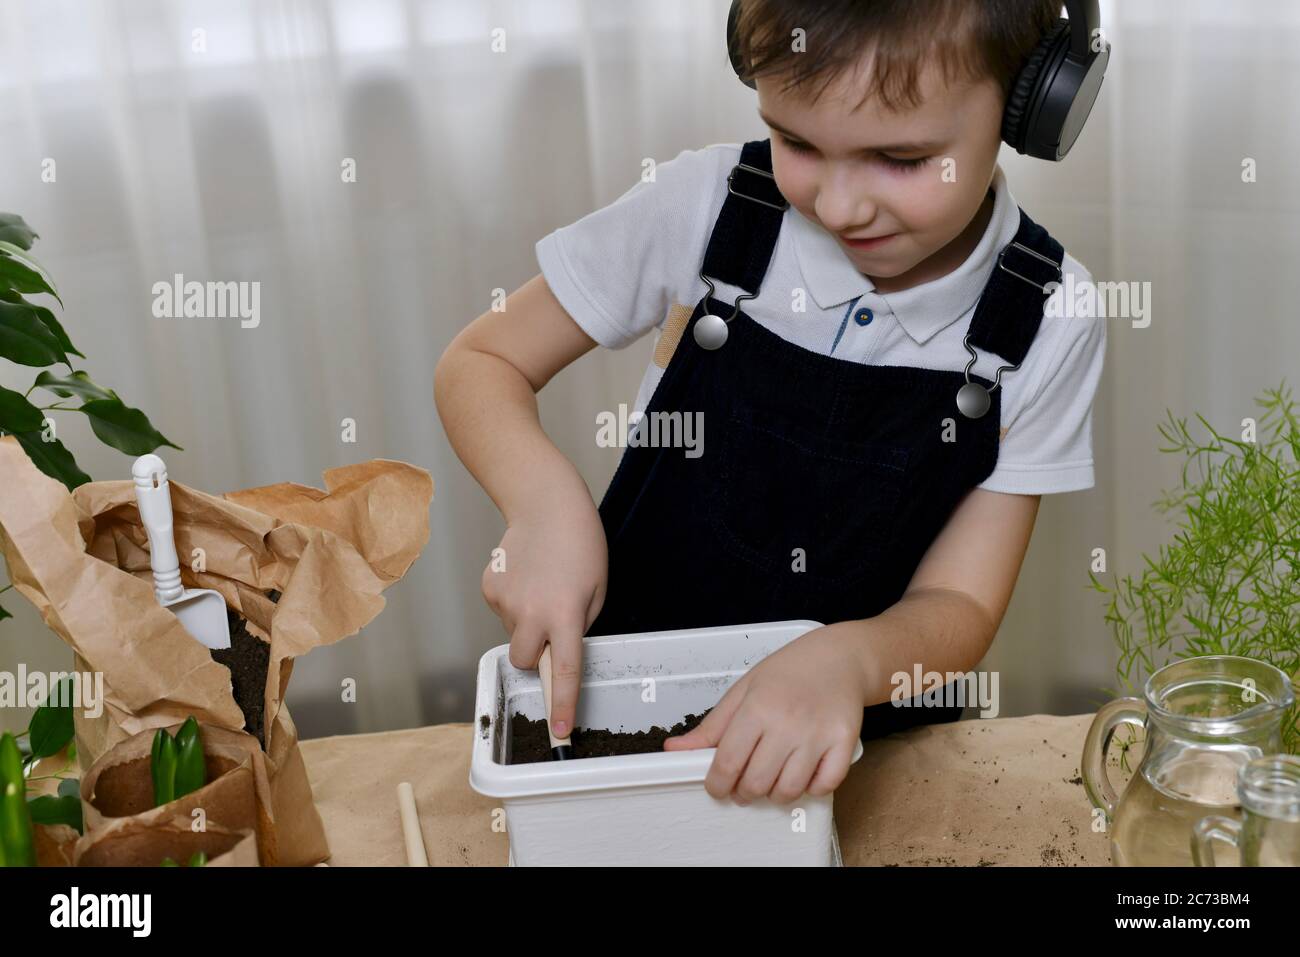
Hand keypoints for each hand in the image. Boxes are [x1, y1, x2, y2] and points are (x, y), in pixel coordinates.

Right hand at [483, 494, 607, 736]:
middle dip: (536, 655)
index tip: (560, 732)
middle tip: (551, 627)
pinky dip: (514, 602)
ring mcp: (505, 601)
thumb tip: (560, 647)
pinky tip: (526, 576)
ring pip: (514, 633)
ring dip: (527, 622)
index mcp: (566, 615)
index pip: (565, 672)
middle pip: (525, 661)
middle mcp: (531, 613)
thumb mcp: (597, 590)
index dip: (563, 705)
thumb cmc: (580, 544)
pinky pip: (502, 611)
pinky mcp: (489, 588)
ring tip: (542, 586)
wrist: (545, 504)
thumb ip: (580, 625)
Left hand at [663, 623, 865, 803]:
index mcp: (757, 707)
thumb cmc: (787, 673)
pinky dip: (810, 789)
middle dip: (743, 792)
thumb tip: (674, 750)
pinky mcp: (844, 743)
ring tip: (771, 780)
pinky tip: (803, 775)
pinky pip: (824, 786)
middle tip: (744, 785)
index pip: (728, 762)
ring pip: (789, 790)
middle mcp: (787, 723)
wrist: (839, 658)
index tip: (717, 787)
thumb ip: (711, 726)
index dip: (717, 784)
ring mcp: (818, 735)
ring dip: (774, 794)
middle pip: (756, 782)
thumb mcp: (743, 690)